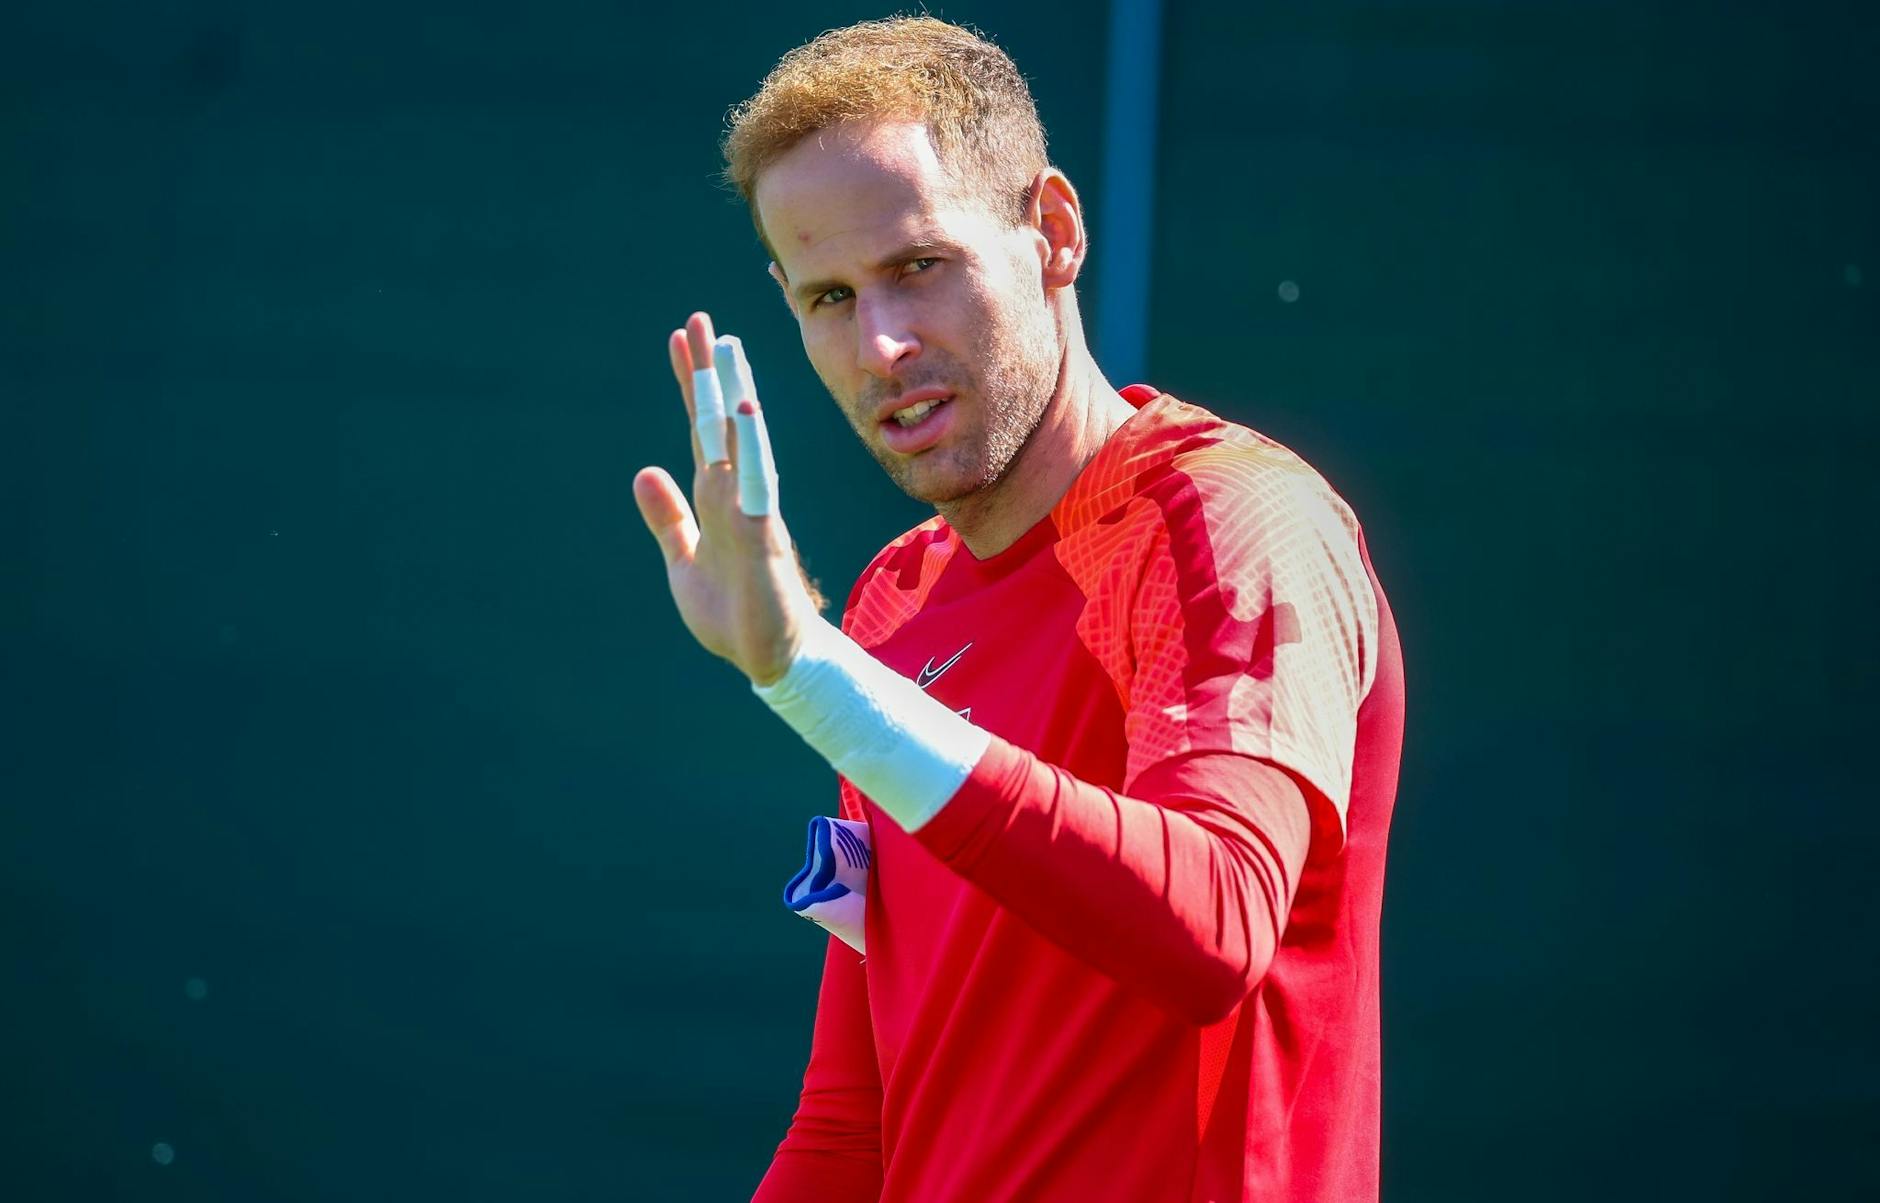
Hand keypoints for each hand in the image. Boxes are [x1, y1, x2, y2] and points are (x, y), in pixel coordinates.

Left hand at [632, 312, 820, 685]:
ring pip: (741, 438)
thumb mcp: (684, 559)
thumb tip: (644, 471)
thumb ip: (667, 517)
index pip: (700, 429)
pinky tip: (742, 410)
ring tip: (724, 347)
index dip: (689, 385)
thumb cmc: (734, 612)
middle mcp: (736, 491)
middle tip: (699, 319)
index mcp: (716, 496)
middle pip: (719, 419)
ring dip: (731, 391)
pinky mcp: (762, 532)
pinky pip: (757, 479)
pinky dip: (749, 443)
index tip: (680, 339)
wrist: (771, 657)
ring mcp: (751, 507)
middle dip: (708, 370)